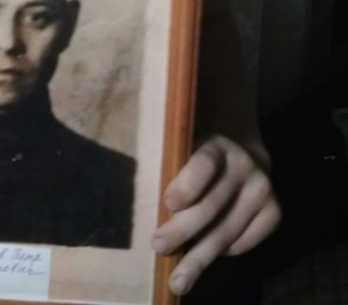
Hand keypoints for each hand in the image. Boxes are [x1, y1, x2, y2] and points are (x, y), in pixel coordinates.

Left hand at [151, 135, 280, 296]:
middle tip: (159, 247)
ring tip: (178, 278)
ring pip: (226, 231)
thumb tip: (147, 205)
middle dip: (183, 231)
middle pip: (211, 205)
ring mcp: (263, 189)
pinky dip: (223, 253)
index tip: (168, 204)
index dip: (187, 186)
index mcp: (216, 144)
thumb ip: (172, 170)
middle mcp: (245, 164)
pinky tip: (204, 256)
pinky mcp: (274, 212)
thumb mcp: (185, 150)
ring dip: (199, 257)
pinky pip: (244, 243)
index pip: (204, 164)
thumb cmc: (198, 155)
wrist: (243, 153)